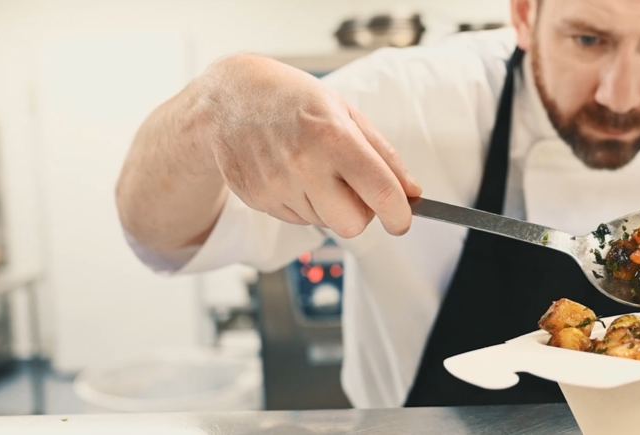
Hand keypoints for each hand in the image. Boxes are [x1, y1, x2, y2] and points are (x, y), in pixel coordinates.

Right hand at [196, 54, 421, 237]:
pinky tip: (291, 173)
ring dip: (329, 205)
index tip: (402, 219)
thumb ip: (383, 155)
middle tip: (355, 188)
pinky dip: (304, 204)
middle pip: (353, 225)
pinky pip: (298, 219)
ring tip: (312, 168)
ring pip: (325, 223)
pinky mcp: (258, 199)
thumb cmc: (293, 99)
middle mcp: (304, 165)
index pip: (381, 194)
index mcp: (333, 137)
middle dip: (362, 213)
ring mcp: (277, 186)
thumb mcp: (345, 112)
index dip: (400, 215)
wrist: (228, 98)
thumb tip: (412, 192)